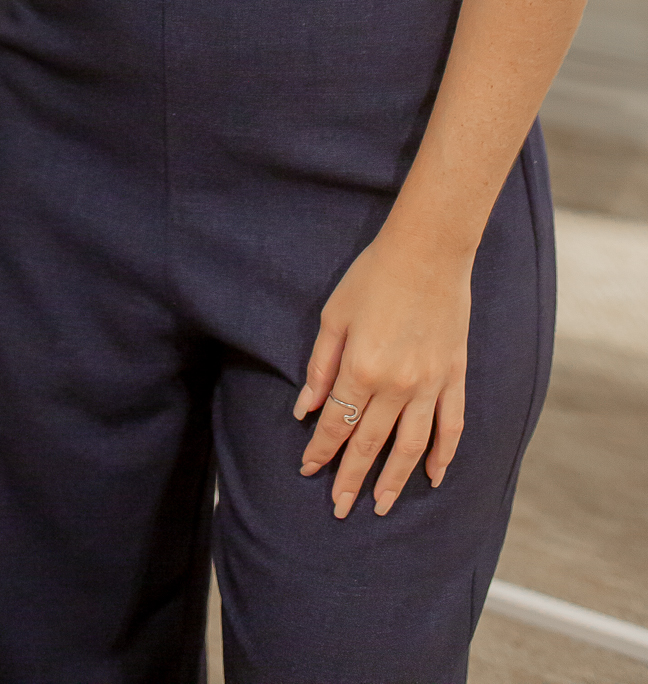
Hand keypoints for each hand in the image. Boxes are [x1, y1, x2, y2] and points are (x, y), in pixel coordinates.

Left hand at [292, 227, 470, 518]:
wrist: (429, 251)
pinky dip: (444, 456)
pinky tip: (435, 478)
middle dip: (351, 478)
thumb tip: (306, 409)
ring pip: (411, 447)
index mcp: (362, 368)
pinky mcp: (454, 377)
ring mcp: (430, 385)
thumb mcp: (334, 315)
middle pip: (370, 443)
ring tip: (381, 506)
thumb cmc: (373, 276)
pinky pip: (451, 427)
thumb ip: (320, 366)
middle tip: (339, 508)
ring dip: (394, 480)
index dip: (321, 451)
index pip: (336, 424)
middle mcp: (397, 386)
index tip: (308, 471)